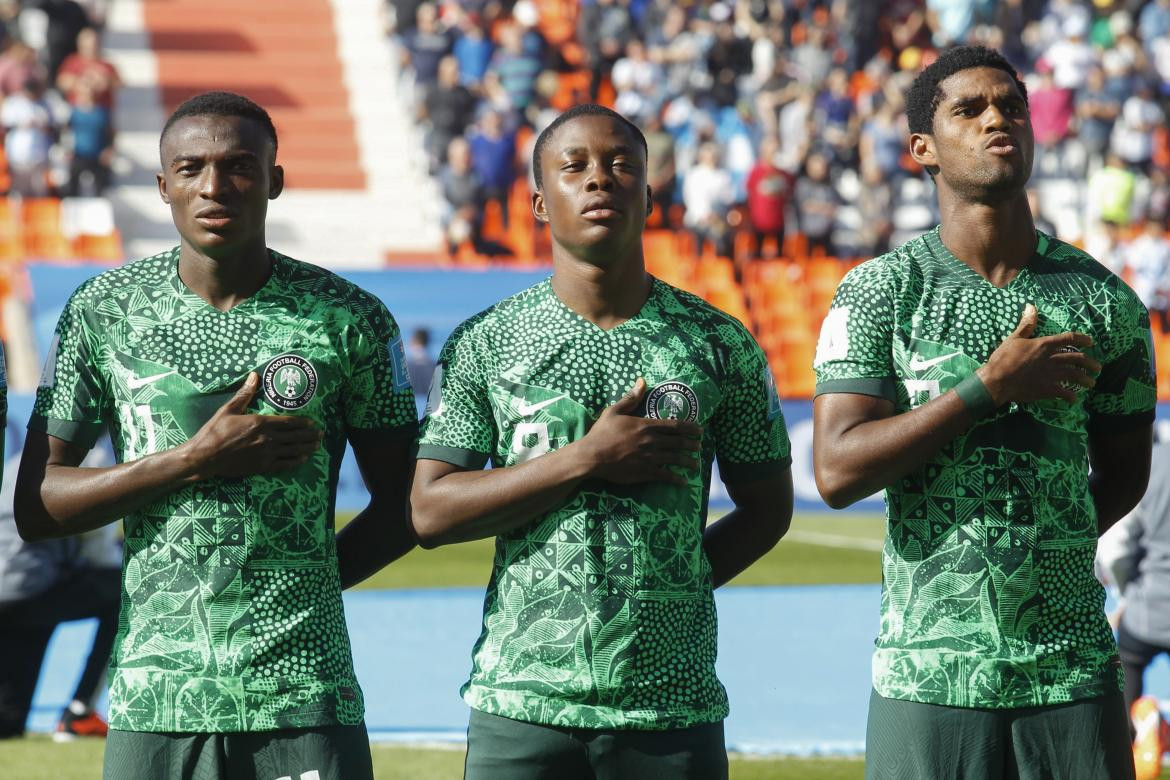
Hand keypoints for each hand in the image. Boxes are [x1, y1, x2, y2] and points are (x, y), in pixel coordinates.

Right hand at [182, 373, 322, 479]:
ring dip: (307, 447)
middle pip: (295, 436)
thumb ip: (245, 394)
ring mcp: (266, 454)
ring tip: (317, 445)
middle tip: (321, 434)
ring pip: (293, 450)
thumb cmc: (214, 431)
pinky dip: (296, 461)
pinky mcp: (262, 467)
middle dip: (310, 435)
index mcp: (261, 422)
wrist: (205, 457)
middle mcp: (268, 438)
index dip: (303, 422)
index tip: (313, 423)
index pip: (289, 422)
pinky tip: (304, 458)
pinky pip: (285, 464)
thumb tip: (254, 375)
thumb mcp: (228, 409)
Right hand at [576, 378, 702, 485]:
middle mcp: (652, 441)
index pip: (674, 426)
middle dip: (692, 445)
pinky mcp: (645, 472)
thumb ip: (630, 398)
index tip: (700, 431)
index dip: (690, 428)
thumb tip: (642, 381)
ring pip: (675, 459)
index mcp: (646, 425)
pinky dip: (676, 479)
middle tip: (700, 447)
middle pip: (678, 443)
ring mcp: (649, 458)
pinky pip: (665, 476)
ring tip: (696, 465)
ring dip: (688, 462)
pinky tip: (683, 482)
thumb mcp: (614, 411)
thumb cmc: (601, 433)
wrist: (592, 456)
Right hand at [977, 304, 1100, 404]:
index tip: (1091, 342)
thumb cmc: (1003, 358)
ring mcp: (1051, 375)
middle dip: (1090, 363)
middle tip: (1097, 367)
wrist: (997, 380)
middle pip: (1078, 359)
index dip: (1082, 339)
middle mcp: (1052, 359)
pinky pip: (1064, 393)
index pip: (1069, 339)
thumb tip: (1031, 306)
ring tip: (1091, 383)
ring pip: (1076, 376)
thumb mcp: (1013, 338)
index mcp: (1044, 345)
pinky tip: (1074, 399)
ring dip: (1086, 380)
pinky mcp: (1047, 389)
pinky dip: (1071, 397)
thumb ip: (1026, 325)